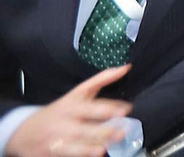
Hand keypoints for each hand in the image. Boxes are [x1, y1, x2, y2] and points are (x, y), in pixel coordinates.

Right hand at [6, 64, 133, 156]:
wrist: (24, 132)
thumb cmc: (59, 111)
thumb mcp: (77, 93)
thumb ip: (102, 80)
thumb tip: (126, 68)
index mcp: (71, 106)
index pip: (90, 107)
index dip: (108, 108)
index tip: (126, 109)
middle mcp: (64, 124)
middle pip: (83, 128)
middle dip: (103, 131)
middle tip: (121, 132)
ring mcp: (57, 141)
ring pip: (75, 146)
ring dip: (91, 147)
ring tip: (106, 148)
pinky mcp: (52, 154)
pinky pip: (68, 155)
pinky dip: (81, 155)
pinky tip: (94, 154)